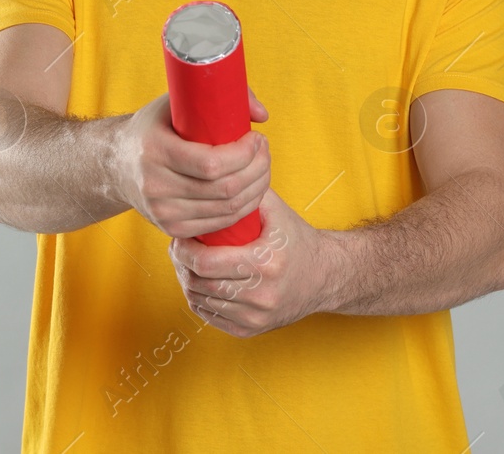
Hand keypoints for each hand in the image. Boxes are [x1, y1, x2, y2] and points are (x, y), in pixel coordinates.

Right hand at [111, 88, 269, 239]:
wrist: (116, 164)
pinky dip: (243, 209)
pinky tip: (250, 191)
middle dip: (257, 170)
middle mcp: (155, 185)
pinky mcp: (171, 228)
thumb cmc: (153, 128)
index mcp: (155, 150)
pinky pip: (219, 225)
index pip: (211, 164)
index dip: (244, 154)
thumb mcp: (174, 102)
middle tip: (264, 152)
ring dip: (256, 190)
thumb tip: (261, 115)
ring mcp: (162, 211)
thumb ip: (218, 96)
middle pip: (224, 189)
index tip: (256, 138)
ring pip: (227, 209)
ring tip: (262, 169)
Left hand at [168, 188, 339, 337]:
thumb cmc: (296, 239)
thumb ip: (246, 192)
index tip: (179, 237)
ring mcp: (256, 316)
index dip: (184, 250)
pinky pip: (211, 317)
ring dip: (186, 281)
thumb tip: (214, 174)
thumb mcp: (276, 211)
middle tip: (178, 248)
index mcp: (266, 263)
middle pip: (199, 283)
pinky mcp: (251, 330)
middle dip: (181, 264)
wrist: (325, 277)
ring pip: (200, 302)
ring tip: (186, 263)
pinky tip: (200, 283)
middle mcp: (261, 294)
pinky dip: (199, 300)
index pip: (206, 263)